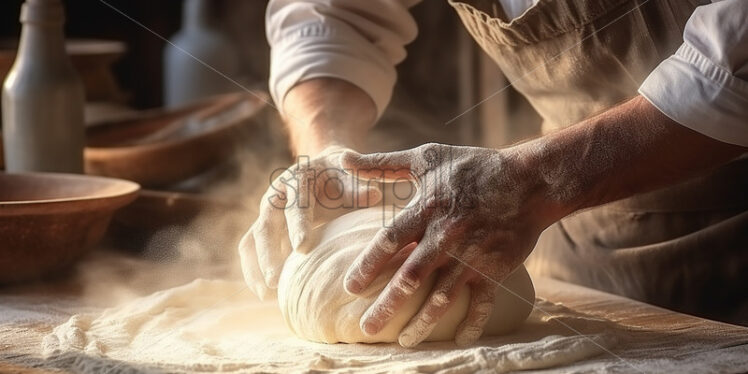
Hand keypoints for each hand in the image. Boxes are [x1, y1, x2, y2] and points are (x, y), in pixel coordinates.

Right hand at [238, 145, 382, 298]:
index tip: (302, 247)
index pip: (296, 203)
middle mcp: (275, 196)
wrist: (322, 170)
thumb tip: (374, 194)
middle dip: (269, 253)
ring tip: (267, 294)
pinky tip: (264, 294)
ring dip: (256, 267)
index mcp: (297, 179)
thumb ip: (358, 187)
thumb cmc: (339, 175)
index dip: (298, 224)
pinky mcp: (263, 229)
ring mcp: (266, 214)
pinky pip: (249, 250)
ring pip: (252, 240)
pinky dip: (253, 271)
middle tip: (276, 280)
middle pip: (266, 225)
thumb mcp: (350, 175)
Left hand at [341, 143, 558, 346]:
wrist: (530, 181)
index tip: (350, 287)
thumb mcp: (426, 158)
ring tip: (403, 341)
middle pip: (410, 277)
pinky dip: (473, 322)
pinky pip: (482, 301)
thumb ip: (383, 164)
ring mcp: (472, 256)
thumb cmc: (473, 167)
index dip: (368, 266)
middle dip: (387, 305)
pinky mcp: (495, 268)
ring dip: (422, 322)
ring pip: (443, 297)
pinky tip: (459, 340)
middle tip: (366, 328)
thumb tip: (344, 158)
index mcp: (427, 209)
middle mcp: (447, 237)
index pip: (389, 241)